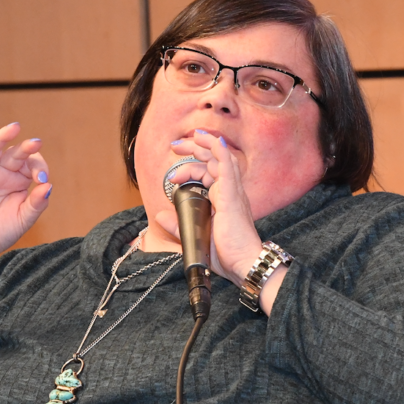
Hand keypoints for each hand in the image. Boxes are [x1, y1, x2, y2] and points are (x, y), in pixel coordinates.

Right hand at [0, 123, 50, 298]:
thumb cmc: (1, 232)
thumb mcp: (24, 219)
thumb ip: (37, 203)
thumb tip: (49, 187)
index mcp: (20, 180)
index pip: (33, 165)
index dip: (39, 169)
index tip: (42, 182)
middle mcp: (4, 173)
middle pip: (16, 154)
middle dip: (27, 149)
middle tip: (36, 143)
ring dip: (3, 137)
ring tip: (14, 128)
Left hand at [152, 131, 263, 287]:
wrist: (243, 264)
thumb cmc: (226, 254)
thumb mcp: (195, 236)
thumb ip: (178, 225)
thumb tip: (160, 215)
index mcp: (223, 199)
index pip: (207, 173)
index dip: (189, 169)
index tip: (171, 177)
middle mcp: (229, 191)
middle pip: (212, 160)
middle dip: (193, 148)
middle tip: (175, 146)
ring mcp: (232, 191)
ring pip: (218, 157)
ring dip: (201, 144)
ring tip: (182, 142)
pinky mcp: (232, 194)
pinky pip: (227, 164)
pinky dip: (218, 149)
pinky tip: (209, 140)